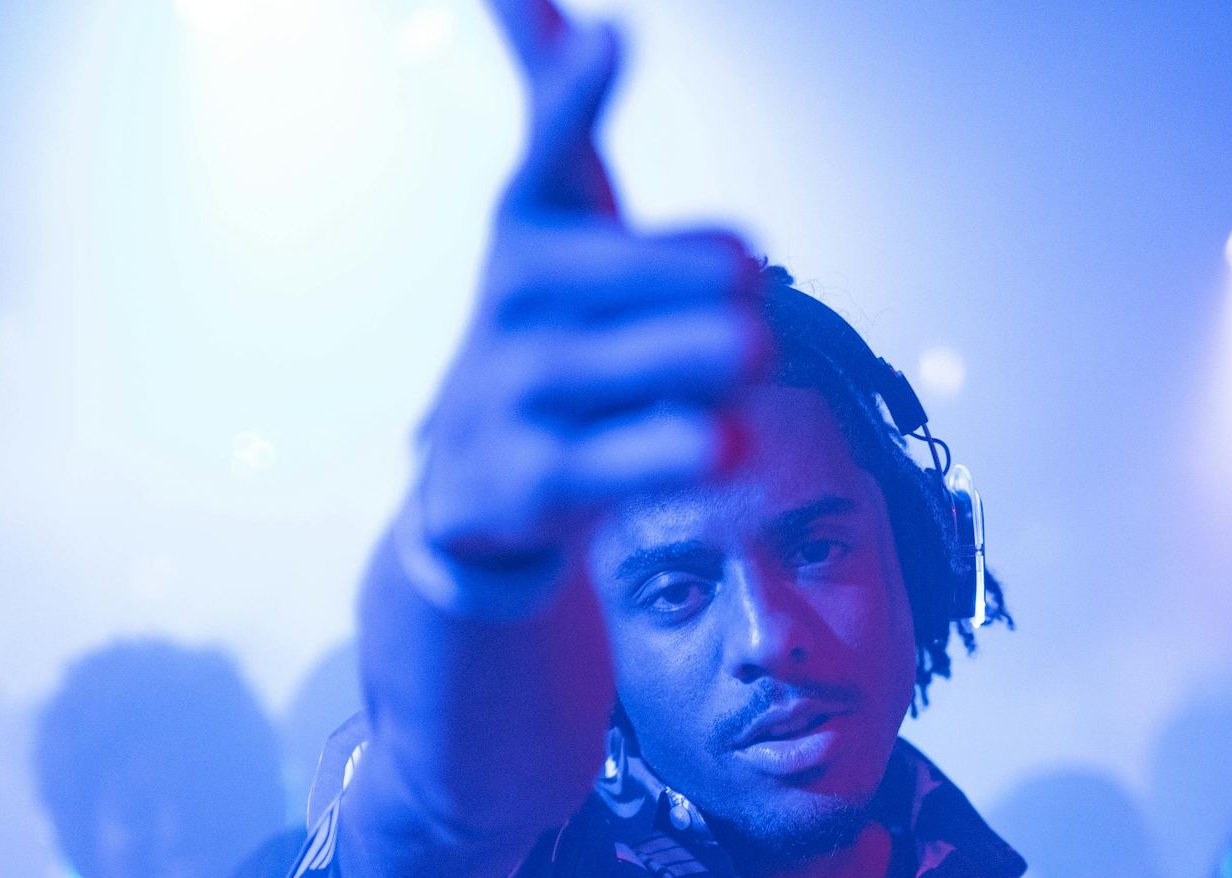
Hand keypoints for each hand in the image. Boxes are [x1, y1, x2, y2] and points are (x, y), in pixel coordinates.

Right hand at [415, 3, 764, 584]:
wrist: (476, 469)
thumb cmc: (546, 322)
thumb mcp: (547, 214)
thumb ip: (551, 107)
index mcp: (526, 227)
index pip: (550, 154)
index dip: (576, 99)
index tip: (619, 37)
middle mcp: (512, 305)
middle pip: (599, 278)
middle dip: (670, 272)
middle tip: (753, 270)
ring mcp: (518, 395)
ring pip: (603, 372)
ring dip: (678, 358)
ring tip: (756, 349)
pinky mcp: (535, 479)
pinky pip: (607, 467)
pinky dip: (663, 456)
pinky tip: (727, 445)